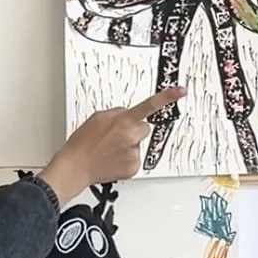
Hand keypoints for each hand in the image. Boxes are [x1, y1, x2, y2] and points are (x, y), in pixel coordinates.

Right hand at [40, 89, 184, 205]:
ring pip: (137, 144)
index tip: (181, 91)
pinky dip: (125, 159)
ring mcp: (134, 153)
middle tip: (114, 137)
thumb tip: (127, 116)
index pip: (149, 106)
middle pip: (144, 128)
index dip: (167, 97)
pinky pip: (134, 158)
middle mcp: (132, 136)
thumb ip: (118, 114)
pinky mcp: (133, 167)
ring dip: (127, 145)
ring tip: (109, 150)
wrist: (76, 166)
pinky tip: (112, 160)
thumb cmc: (83, 143)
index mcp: (124, 120)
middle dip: (133, 130)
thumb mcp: (99, 118)